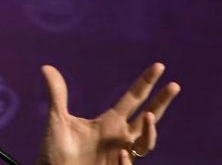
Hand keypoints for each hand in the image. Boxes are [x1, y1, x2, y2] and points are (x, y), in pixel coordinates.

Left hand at [37, 63, 180, 164]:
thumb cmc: (56, 151)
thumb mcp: (58, 120)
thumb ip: (57, 95)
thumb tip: (46, 67)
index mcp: (110, 122)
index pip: (133, 98)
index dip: (146, 83)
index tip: (159, 66)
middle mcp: (121, 137)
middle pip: (149, 118)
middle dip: (162, 102)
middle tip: (174, 85)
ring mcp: (121, 156)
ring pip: (145, 143)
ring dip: (150, 131)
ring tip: (149, 116)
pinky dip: (125, 161)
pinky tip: (121, 153)